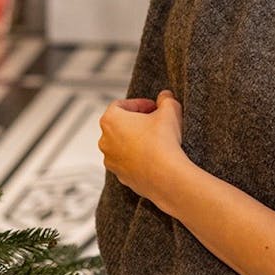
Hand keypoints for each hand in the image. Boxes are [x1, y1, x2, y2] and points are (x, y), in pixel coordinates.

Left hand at [98, 90, 187, 209]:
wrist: (166, 177)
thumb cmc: (163, 142)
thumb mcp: (170, 111)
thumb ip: (166, 100)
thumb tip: (165, 97)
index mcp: (110, 120)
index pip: (121, 105)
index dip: (140, 104)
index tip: (154, 107)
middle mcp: (104, 140)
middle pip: (119, 125)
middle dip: (137, 122)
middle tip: (155, 122)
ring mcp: (111, 160)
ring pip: (122, 145)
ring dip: (136, 141)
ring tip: (156, 141)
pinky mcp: (120, 176)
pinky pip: (127, 162)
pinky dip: (138, 158)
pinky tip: (155, 158)